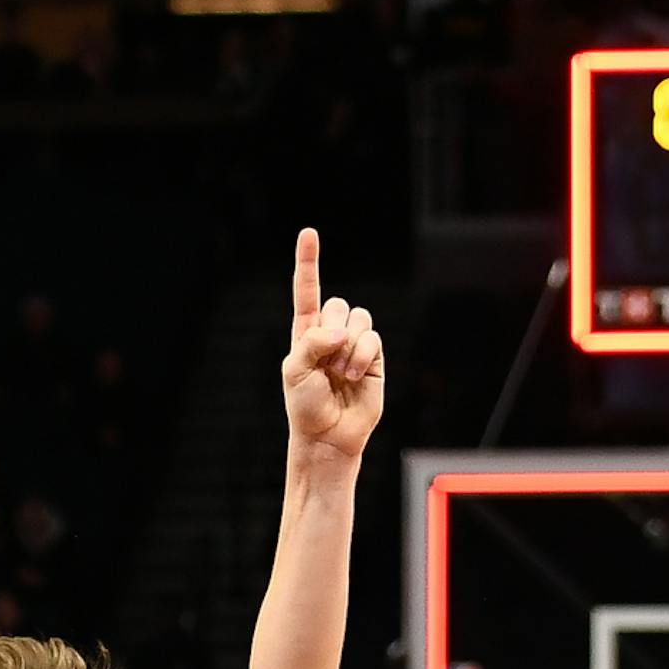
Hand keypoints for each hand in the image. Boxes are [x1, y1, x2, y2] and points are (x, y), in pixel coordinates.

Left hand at [282, 230, 382, 461]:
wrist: (328, 436)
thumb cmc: (305, 406)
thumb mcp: (294, 371)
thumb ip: (312, 341)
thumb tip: (341, 331)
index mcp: (306, 332)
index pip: (307, 290)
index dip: (309, 261)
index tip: (308, 232)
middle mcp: (331, 333)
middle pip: (339, 304)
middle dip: (333, 329)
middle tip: (327, 361)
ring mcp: (354, 344)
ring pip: (359, 318)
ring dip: (349, 346)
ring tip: (340, 372)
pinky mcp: (373, 357)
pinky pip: (373, 337)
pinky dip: (362, 355)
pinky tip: (354, 374)